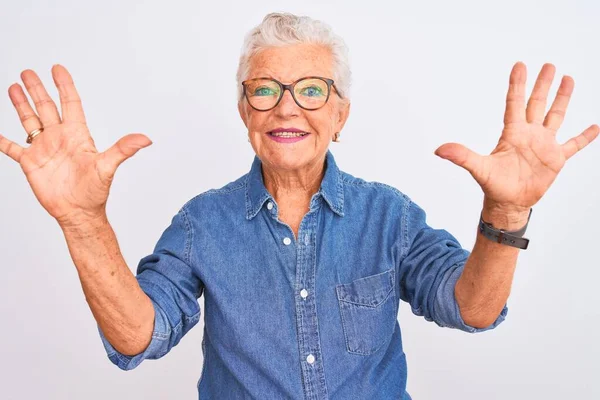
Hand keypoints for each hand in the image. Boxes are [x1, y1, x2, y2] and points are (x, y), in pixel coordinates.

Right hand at [0, 65, 152, 226]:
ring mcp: (44, 149)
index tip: (58, 68)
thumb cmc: (95, 192)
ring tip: (14, 87)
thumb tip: (146, 139)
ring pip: (30, 120)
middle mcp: (59, 138)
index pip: (70, 103)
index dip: (64, 86)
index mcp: (77, 135)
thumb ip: (123, 149)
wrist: (78, 213)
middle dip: (38, 89)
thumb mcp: (108, 167)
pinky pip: (12, 147)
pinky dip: (2, 139)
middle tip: (28, 71)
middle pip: (47, 107)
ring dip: (22, 104)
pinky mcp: (31, 163)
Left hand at [434, 62, 598, 220]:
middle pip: (537, 104)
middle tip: (549, 65)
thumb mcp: (478, 168)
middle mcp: (529, 135)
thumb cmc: (493, 185)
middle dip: (542, 85)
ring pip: (555, 116)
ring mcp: (544, 145)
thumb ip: (462, 156)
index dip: (517, 84)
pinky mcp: (556, 159)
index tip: (520, 65)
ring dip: (562, 99)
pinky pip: (573, 144)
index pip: (515, 103)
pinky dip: (584, 137)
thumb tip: (438, 150)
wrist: (508, 203)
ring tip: (568, 79)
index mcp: (512, 133)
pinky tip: (594, 126)